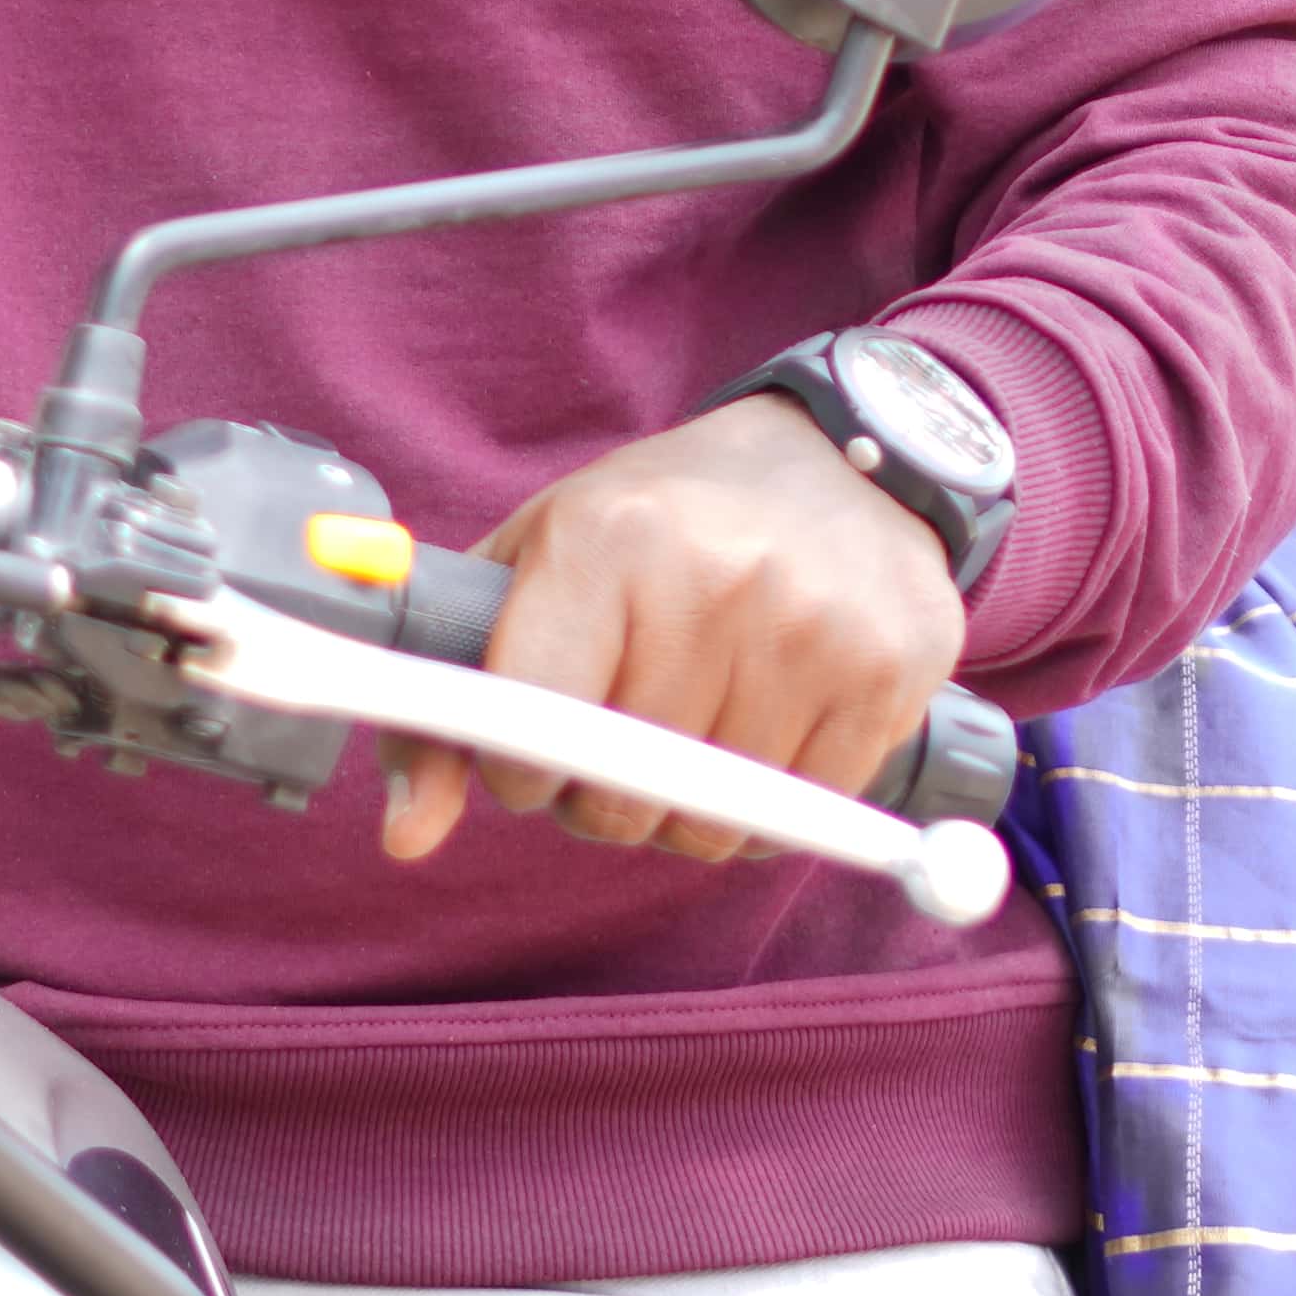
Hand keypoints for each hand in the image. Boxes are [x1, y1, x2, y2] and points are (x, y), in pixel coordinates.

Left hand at [382, 401, 968, 872]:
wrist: (848, 457)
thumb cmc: (666, 523)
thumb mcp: (539, 569)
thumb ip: (450, 708)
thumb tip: (406, 839)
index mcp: (609, 539)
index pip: (532, 729)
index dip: (521, 769)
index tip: (532, 751)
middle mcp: (717, 579)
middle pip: (624, 795)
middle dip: (606, 794)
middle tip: (624, 735)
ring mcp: (815, 629)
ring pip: (715, 821)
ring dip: (691, 807)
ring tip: (699, 724)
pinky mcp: (889, 673)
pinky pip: (804, 817)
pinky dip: (773, 805)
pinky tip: (768, 728)